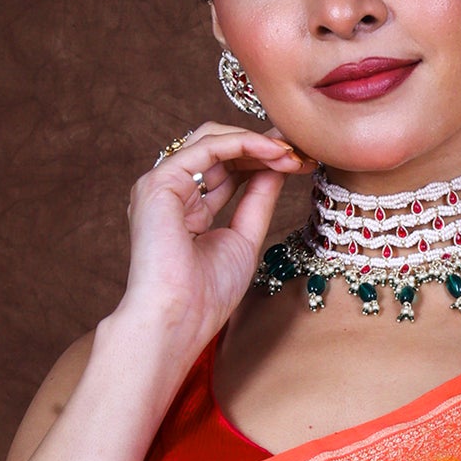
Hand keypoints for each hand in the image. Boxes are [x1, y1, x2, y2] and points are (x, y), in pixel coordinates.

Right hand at [116, 123, 312, 350]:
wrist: (179, 319)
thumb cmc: (206, 296)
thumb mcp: (245, 239)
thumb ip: (258, 199)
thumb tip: (278, 166)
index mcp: (188, 209)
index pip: (228, 171)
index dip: (264, 162)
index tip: (302, 162)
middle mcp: (172, 192)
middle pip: (221, 151)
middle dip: (264, 147)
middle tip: (301, 150)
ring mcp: (162, 185)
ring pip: (213, 141)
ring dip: (257, 142)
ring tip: (291, 153)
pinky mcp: (159, 182)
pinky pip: (206, 147)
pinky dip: (242, 143)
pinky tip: (272, 151)